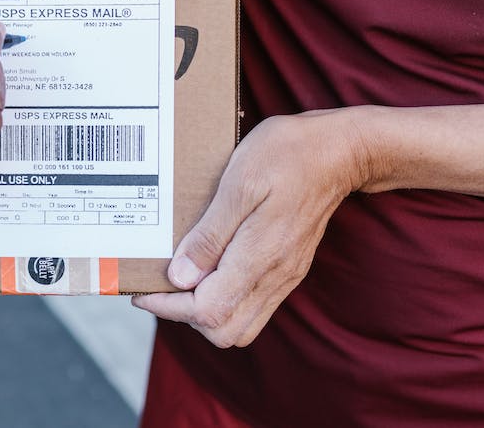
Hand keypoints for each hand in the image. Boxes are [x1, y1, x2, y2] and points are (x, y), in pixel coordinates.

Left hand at [132, 110, 371, 346]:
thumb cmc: (288, 156)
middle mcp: (275, 276)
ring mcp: (285, 277)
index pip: (208, 311)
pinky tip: (208, 269)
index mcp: (261, 257)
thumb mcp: (239, 183)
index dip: (169, 307)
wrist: (340, 152)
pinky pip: (253, 305)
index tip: (144, 289)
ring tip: (181, 278)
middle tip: (161, 284)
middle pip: (225, 331)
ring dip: (205, 312)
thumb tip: (180, 277)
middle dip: (185, 315)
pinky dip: (224, 300)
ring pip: (241, 325)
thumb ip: (210, 235)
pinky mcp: (288, 270)